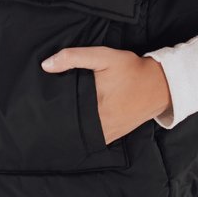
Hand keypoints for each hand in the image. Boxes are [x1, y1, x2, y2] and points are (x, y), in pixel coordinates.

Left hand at [40, 46, 171, 143]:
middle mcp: (100, 123)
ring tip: (55, 122)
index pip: (63, 112)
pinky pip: (93, 139)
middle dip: (57, 121)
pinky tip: (76, 127)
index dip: (50, 111)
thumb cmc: (130, 69)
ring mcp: (108, 132)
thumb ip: (74, 58)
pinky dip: (84, 134)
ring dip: (70, 129)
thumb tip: (46, 65)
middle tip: (43, 115)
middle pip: (70, 126)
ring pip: (80, 135)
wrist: (160, 85)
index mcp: (94, 105)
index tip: (38, 107)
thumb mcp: (103, 57)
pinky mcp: (114, 135)